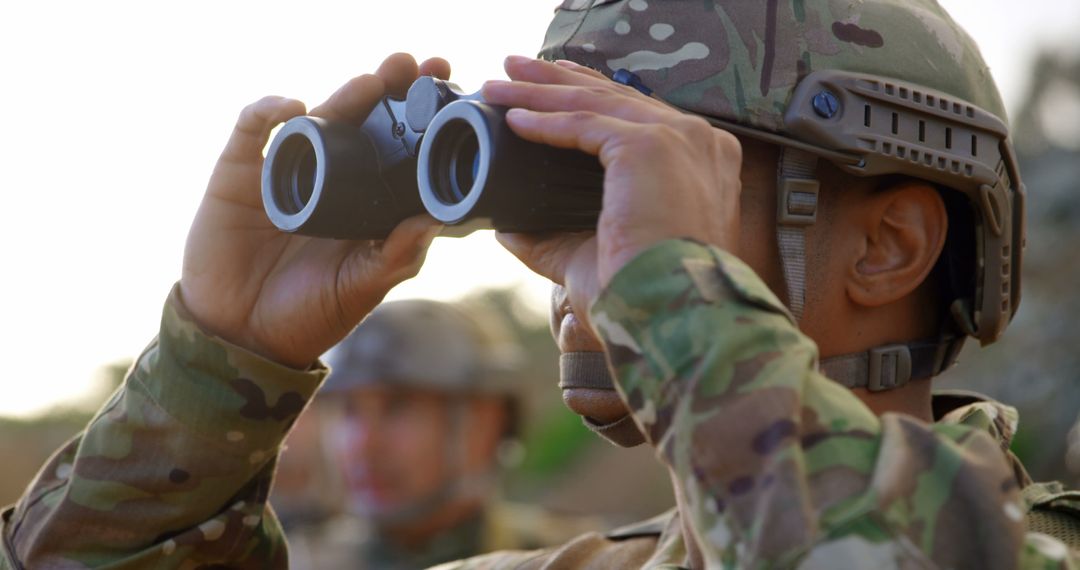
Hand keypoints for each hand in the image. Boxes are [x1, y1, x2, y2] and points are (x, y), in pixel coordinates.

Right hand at [180, 53, 449, 368]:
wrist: (241, 339)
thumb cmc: (309, 316)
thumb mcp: (361, 287)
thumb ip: (395, 256)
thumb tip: (435, 219)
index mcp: (364, 203)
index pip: (397, 148)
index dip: (421, 118)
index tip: (450, 92)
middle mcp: (328, 179)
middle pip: (362, 121)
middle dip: (391, 89)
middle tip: (417, 67)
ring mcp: (284, 172)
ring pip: (317, 118)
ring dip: (346, 95)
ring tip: (374, 83)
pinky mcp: (239, 174)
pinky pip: (253, 130)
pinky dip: (270, 111)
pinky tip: (295, 108)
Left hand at [484, 56, 743, 324]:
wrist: (672, 315)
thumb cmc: (647, 296)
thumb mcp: (600, 255)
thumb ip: (556, 237)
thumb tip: (508, 228)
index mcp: (704, 163)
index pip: (639, 115)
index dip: (590, 96)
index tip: (552, 88)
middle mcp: (699, 142)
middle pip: (615, 97)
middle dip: (558, 80)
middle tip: (514, 68)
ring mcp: (678, 139)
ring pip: (594, 103)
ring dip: (539, 91)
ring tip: (499, 83)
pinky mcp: (648, 147)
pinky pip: (584, 123)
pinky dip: (543, 120)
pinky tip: (512, 118)